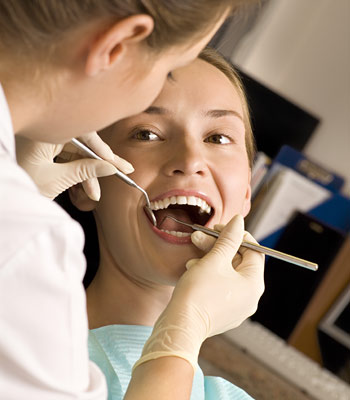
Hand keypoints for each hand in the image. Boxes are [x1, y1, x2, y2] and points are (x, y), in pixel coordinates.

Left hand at [16, 132, 133, 199]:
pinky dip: (77, 172)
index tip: (121, 165)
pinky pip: (68, 157)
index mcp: (45, 132)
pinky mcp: (46, 150)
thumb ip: (85, 171)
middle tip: (122, 173)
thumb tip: (110, 168)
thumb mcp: (56, 180)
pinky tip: (84, 188)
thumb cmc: (21, 185)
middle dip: (100, 164)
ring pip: (77, 153)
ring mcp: (46, 141)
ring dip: (88, 173)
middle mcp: (46, 132)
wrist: (5, 198)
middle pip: (83, 144)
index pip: (85, 136)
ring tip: (95, 194)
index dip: (105, 152)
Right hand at [133, 215, 264, 370]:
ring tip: (192, 257)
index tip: (219, 228)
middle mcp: (250, 298)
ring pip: (227, 274)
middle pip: (238, 262)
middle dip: (217, 247)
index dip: (236, 236)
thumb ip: (228, 238)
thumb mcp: (214, 260)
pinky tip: (193, 270)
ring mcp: (237, 307)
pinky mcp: (223, 313)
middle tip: (199, 237)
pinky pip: (221, 287)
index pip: (253, 251)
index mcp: (254, 284)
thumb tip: (238, 221)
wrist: (180, 326)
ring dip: (210, 260)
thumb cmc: (198, 293)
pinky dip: (209, 275)